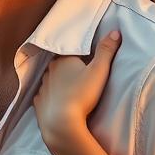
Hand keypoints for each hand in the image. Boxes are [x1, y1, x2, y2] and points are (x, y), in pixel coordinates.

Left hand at [34, 31, 120, 152]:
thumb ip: (107, 50)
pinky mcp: (38, 102)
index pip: (72, 53)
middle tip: (81, 78)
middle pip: (60, 66)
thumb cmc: (82, 94)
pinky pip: (44, 96)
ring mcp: (42, 87)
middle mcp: (49, 70)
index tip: (88, 65)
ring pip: (51, 80)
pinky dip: (50, 98)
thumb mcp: (99, 71)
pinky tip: (58, 103)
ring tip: (71, 92)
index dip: (81, 58)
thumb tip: (115, 31)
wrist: (62, 123)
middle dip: (69, 70)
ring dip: (59, 83)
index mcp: (63, 60)